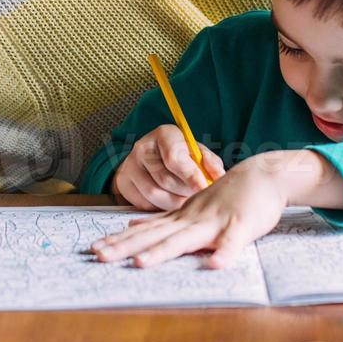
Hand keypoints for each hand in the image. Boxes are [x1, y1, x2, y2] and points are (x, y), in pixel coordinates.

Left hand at [93, 160, 287, 267]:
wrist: (262, 176)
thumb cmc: (228, 196)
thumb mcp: (191, 207)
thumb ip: (164, 221)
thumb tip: (131, 227)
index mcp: (180, 218)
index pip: (144, 232)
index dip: (119, 241)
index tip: (94, 249)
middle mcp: (191, 220)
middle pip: (154, 236)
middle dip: (126, 247)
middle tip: (99, 256)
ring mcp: (215, 223)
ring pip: (185, 239)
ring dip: (163, 252)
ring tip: (141, 264)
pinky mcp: (240, 226)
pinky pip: (232, 242)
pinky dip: (224, 253)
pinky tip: (215, 266)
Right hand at [111, 125, 226, 210]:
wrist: (150, 157)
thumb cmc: (180, 154)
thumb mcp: (196, 152)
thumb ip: (209, 162)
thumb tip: (219, 176)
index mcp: (163, 134)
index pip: (174, 158)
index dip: (191, 176)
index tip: (203, 188)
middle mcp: (142, 147)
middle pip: (166, 179)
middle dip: (185, 192)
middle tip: (197, 198)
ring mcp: (129, 165)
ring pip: (154, 194)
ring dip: (174, 202)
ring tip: (186, 201)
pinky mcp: (123, 182)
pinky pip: (144, 203)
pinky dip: (160, 207)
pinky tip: (169, 202)